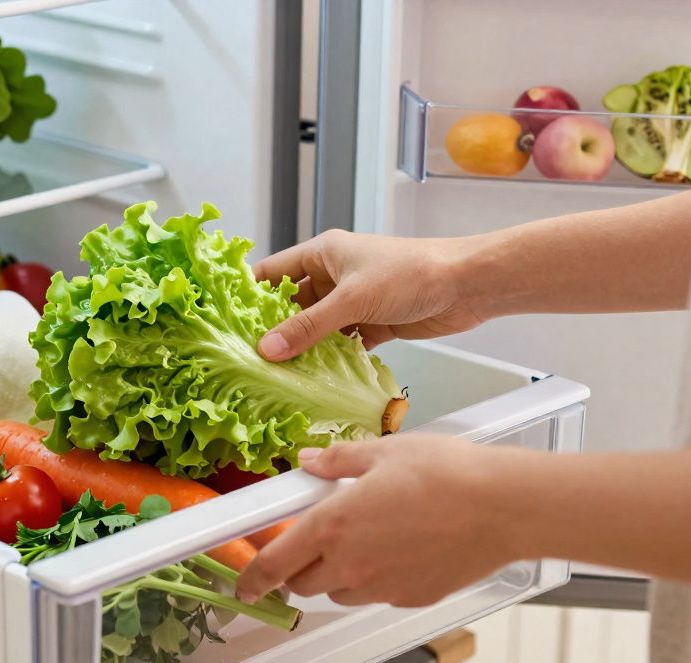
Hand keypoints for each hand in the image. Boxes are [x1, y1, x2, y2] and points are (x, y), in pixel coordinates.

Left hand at [235, 435, 521, 607]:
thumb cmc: (449, 474)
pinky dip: (375, 580)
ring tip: (365, 539)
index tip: (244, 583)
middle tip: (314, 540)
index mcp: (332, 525)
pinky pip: (378, 596)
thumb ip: (338, 461)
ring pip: (339, 593)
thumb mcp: (383, 451)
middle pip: (303, 584)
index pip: (274, 563)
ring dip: (337, 574)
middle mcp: (351, 563)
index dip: (252, 577)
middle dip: (299, 567)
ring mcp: (382, 586)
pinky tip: (399, 550)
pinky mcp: (411, 598)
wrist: (504, 507)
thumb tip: (310, 462)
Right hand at [253, 230, 485, 359]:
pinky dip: (327, 361)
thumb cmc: (412, 272)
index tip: (224, 319)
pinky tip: (311, 380)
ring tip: (272, 375)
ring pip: (315, 328)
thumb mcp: (352, 299)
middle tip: (245, 357)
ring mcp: (352, 302)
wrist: (467, 285)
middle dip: (272, 330)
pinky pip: (339, 345)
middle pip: (291, 305)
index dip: (247, 294)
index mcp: (323, 253)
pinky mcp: (372, 325)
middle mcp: (334, 275)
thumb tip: (267, 350)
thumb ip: (309, 327)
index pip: (272, 272)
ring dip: (300, 349)